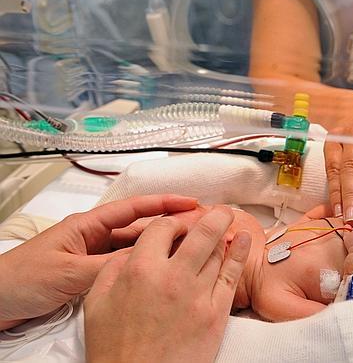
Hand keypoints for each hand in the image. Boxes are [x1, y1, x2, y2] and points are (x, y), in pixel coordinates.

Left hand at [0, 194, 197, 329]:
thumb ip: (110, 266)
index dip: (164, 203)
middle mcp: (93, 238)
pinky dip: (143, 266)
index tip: (191, 203)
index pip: (133, 208)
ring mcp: (93, 257)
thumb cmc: (22, 279)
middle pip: (139, 228)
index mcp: (87, 226)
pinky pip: (124, 267)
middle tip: (200, 227)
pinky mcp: (91, 276)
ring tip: (189, 248)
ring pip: (134, 248)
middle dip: (169, 226)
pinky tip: (161, 271)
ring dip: (159, 248)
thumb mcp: (70, 273)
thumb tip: (147, 260)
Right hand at [84, 206, 250, 362]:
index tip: (177, 224)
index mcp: (140, 270)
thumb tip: (132, 249)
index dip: (172, 222)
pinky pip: (232, 275)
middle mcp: (173, 276)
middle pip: (201, 232)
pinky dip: (241, 253)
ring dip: (225, 233)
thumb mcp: (97, 303)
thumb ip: (113, 269)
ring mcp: (198, 294)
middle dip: (213, 216)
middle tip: (219, 210)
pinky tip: (245, 240)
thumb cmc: (114, 349)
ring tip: (230, 222)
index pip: (163, 228)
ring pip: (218, 252)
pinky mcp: (216, 313)